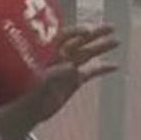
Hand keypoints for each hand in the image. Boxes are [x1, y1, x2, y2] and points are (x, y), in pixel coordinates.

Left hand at [0, 23, 118, 139]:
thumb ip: (53, 76)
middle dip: (95, 33)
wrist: (24, 112)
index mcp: (46, 52)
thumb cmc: (24, 94)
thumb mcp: (37, 85)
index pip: (63, 36)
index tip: (88, 31)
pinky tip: (115, 65)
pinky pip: (91, 71)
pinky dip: (102, 68)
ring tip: (116, 41)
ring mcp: (68, 68)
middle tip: (110, 27)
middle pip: (79, 41)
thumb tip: (70, 67)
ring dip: (101, 47)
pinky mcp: (74, 80)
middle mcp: (58, 56)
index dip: (76, 32)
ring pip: (87, 53)